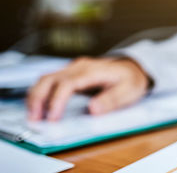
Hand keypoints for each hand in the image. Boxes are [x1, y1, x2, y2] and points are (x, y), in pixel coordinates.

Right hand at [27, 57, 148, 120]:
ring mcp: (74, 68)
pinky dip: (41, 93)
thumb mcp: (129, 91)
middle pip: (50, 78)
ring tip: (33, 116)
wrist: (133, 67)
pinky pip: (51, 81)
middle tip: (34, 119)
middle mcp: (80, 66)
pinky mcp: (71, 73)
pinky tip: (40, 107)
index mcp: (93, 70)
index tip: (53, 118)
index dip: (57, 101)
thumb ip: (112, 100)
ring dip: (36, 96)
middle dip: (38, 98)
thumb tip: (93, 109)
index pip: (68, 83)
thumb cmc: (131, 80)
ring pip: (46, 78)